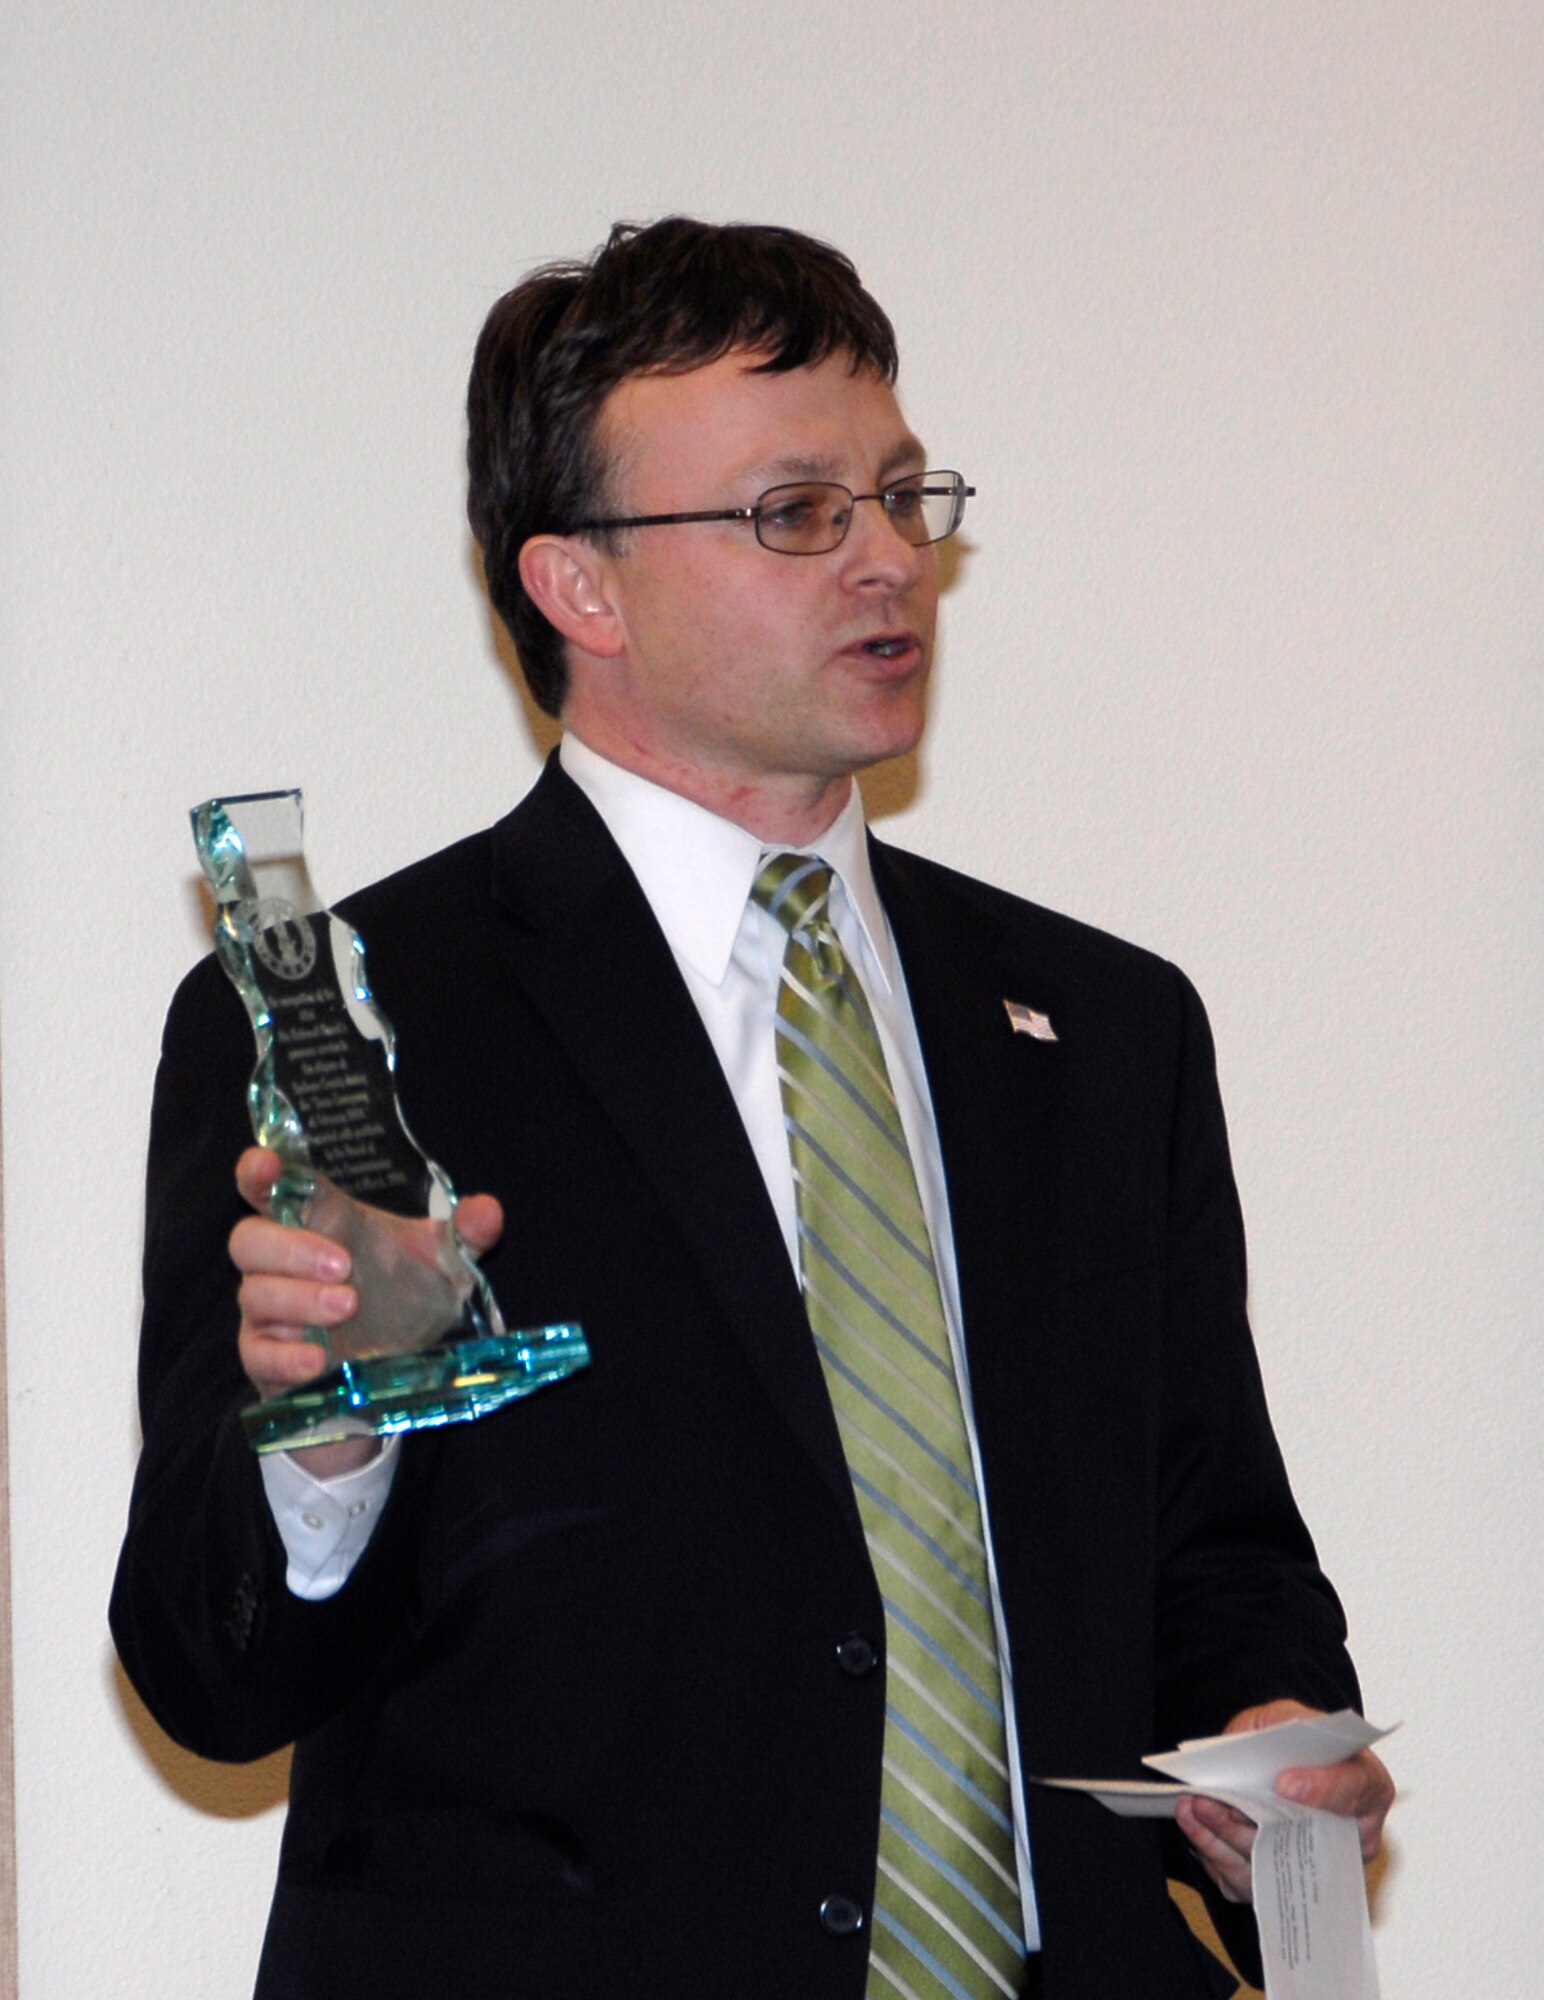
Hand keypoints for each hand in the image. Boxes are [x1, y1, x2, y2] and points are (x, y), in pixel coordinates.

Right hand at [228, 1147, 503, 1470]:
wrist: (398, 1365)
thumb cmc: (404, 1297)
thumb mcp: (443, 1262)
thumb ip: (463, 1233)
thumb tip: (488, 1212)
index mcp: (316, 1223)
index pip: (269, 1187)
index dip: (259, 1172)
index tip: (266, 1165)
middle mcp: (281, 1263)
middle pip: (248, 1240)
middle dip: (292, 1249)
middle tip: (344, 1266)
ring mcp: (268, 1311)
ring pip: (255, 1295)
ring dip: (299, 1300)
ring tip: (349, 1307)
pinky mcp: (266, 1358)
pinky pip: (258, 1353)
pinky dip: (285, 1355)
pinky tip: (319, 1359)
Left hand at [1174, 1698, 1394, 1904]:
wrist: (1284, 1761)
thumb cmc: (1293, 1741)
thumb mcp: (1288, 1717)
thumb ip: (1276, 1730)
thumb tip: (1250, 1757)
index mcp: (1366, 1782)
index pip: (1356, 1789)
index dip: (1323, 1789)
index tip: (1285, 1784)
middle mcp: (1352, 1834)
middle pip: (1306, 1839)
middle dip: (1253, 1821)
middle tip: (1217, 1800)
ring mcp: (1318, 1864)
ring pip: (1272, 1865)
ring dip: (1226, 1836)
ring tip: (1196, 1806)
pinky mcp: (1281, 1881)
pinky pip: (1247, 1880)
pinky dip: (1214, 1852)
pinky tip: (1193, 1823)